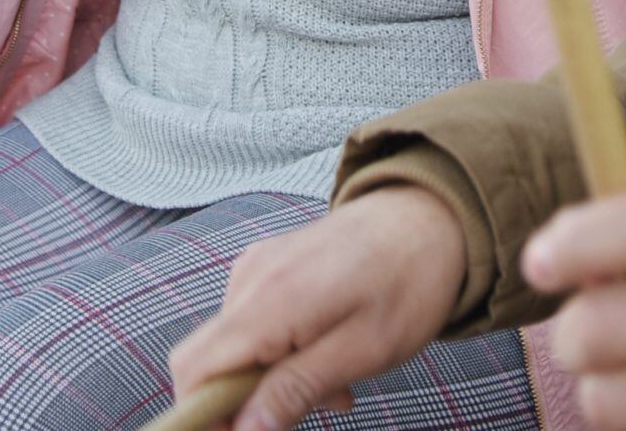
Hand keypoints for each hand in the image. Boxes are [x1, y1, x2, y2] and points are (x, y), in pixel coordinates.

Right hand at [168, 186, 469, 430]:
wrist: (431, 216)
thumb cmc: (408, 283)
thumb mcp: (362, 350)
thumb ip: (297, 389)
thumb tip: (244, 430)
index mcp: (268, 300)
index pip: (194, 368)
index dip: (202, 414)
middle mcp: (249, 278)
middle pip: (207, 360)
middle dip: (244, 402)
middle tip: (309, 413)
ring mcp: (257, 268)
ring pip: (235, 348)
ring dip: (272, 381)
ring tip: (337, 390)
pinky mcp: (269, 265)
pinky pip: (254, 324)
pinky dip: (281, 353)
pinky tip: (328, 358)